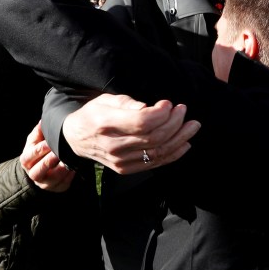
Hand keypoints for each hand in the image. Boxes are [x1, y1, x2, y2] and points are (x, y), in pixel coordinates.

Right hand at [20, 122, 74, 191]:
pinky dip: (70, 176)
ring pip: (52, 179)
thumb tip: (43, 121)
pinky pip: (63, 184)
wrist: (41, 169)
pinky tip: (75, 167)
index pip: (30, 156)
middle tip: (59, 152)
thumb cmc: (38, 150)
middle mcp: (33, 174)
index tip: (49, 142)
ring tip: (69, 160)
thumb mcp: (35, 141)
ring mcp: (44, 184)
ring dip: (61, 169)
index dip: (40, 149)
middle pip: (39, 170)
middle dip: (49, 161)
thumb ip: (38, 132)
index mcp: (26, 161)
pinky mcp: (56, 188)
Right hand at [62, 94, 200, 173]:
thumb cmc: (94, 114)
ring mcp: (120, 160)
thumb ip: (127, 103)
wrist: (76, 138)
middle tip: (183, 111)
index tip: (169, 104)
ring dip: (180, 139)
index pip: (142, 122)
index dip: (161, 114)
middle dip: (175, 123)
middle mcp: (113, 145)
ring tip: (192, 126)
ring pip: (157, 152)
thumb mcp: (106, 100)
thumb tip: (149, 108)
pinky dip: (173, 154)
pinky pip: (154, 164)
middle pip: (154, 138)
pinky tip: (185, 143)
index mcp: (106, 124)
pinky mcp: (125, 169)